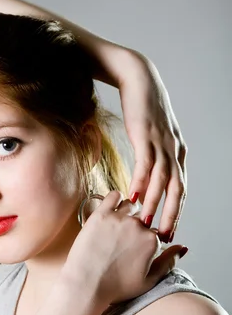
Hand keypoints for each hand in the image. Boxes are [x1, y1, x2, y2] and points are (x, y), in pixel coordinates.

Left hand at [61, 190, 186, 304]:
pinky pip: (113, 196)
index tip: (135, 250)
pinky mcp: (100, 214)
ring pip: (131, 205)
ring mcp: (119, 219)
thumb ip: (169, 262)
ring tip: (116, 229)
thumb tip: (183, 247)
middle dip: (137, 228)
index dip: (146, 241)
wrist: (85, 286)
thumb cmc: (115, 287)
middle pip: (144, 218)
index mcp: (152, 241)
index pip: (156, 232)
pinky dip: (115, 200)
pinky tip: (111, 210)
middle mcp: (138, 226)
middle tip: (122, 242)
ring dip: (127, 213)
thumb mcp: (148, 281)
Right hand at [118, 52, 187, 242]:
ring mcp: (161, 141)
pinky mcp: (145, 133)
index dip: (176, 211)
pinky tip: (134, 195)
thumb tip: (144, 180)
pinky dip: (140, 180)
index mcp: (177, 152)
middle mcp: (174, 149)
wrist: (139, 79)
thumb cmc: (143, 110)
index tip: (169, 232)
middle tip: (163, 236)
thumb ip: (153, 158)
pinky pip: (144, 162)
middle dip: (170, 214)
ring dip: (154, 202)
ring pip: (161, 178)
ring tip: (145, 221)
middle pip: (177, 188)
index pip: (181, 188)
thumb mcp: (153, 137)